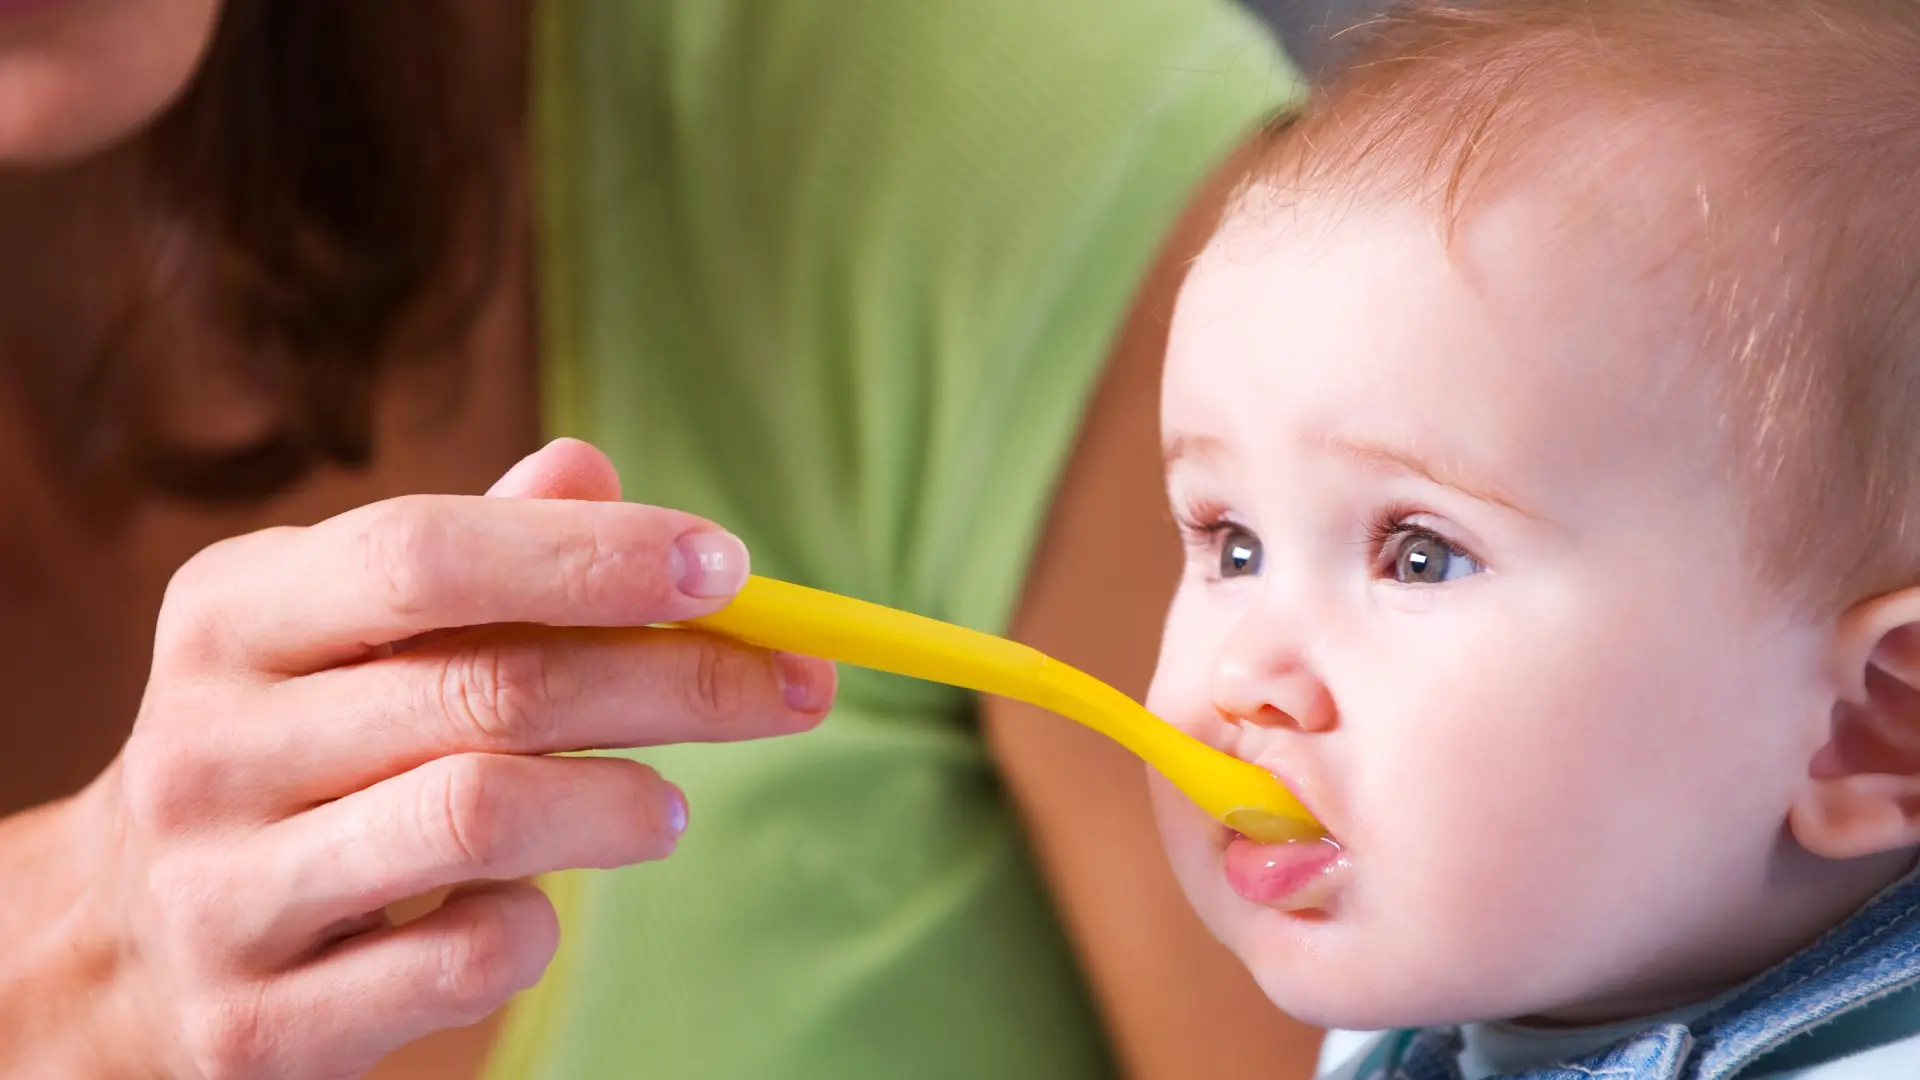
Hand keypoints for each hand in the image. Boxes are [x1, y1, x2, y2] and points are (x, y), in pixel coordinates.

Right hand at [13, 439, 833, 1079]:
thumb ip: (469, 556)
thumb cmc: (285, 755)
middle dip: (678, 681)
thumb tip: (590, 470)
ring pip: (486, 815)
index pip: (430, 553)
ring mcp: (226, 890)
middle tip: (796, 686)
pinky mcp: (262, 1024)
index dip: (596, 556)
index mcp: (232, 614)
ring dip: (624, 804)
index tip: (733, 571)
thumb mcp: (339, 634)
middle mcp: (211, 744)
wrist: (114, 949)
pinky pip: (466, 957)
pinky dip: (540, 922)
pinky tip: (541, 903)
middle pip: (494, 686)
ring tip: (668, 809)